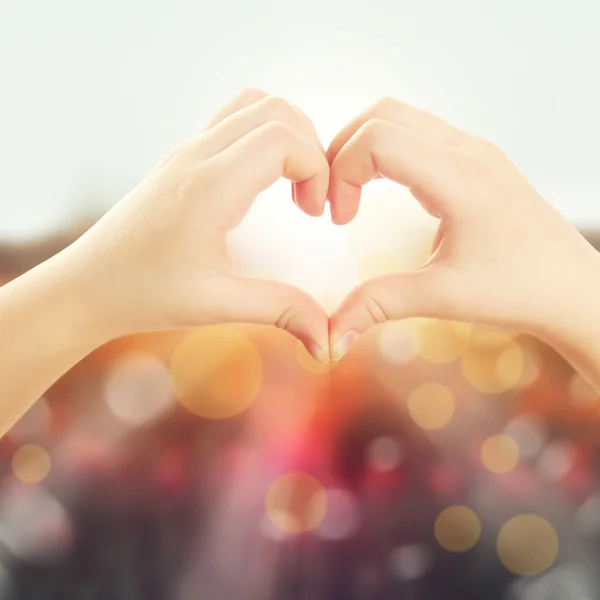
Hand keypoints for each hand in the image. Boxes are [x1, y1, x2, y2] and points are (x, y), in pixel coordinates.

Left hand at [67, 89, 330, 362]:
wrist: (88, 285)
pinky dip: (264, 138)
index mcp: (208, 187)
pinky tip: (263, 183)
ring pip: (254, 106)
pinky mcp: (182, 158)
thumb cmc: (144, 294)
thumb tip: (328, 339)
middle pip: (275, 112)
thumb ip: (280, 310)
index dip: (317, 167)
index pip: (282, 138)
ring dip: (288, 137)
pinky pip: (233, 121)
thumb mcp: (216, 304)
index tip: (316, 213)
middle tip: (310, 202)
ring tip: (293, 186)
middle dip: (310, 150)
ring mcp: (187, 151)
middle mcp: (197, 156)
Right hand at [327, 97, 599, 359]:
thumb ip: (378, 306)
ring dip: (362, 150)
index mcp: (460, 178)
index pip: (377, 139)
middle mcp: (467, 150)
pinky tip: (379, 193)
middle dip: (342, 153)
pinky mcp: (473, 159)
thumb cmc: (518, 291)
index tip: (337, 219)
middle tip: (333, 202)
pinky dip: (384, 154)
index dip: (341, 172)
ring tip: (350, 198)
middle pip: (381, 115)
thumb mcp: (441, 297)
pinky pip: (416, 134)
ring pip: (398, 118)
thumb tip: (331, 337)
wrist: (571, 288)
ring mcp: (473, 150)